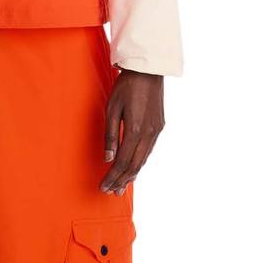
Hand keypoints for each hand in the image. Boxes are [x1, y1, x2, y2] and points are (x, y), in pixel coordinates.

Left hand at [100, 69, 164, 194]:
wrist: (147, 70)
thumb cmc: (126, 86)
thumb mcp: (111, 108)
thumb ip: (110, 134)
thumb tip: (108, 158)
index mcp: (135, 130)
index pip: (123, 162)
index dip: (112, 176)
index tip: (103, 187)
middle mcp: (148, 134)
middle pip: (135, 166)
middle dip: (121, 180)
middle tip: (110, 192)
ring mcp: (156, 131)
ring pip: (144, 160)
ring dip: (131, 174)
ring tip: (121, 186)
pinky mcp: (159, 126)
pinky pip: (149, 150)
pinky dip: (140, 162)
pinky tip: (133, 167)